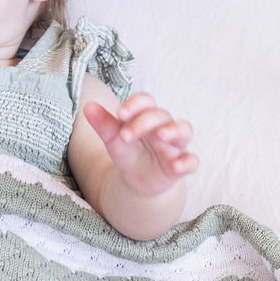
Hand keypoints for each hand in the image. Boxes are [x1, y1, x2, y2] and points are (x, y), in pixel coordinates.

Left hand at [82, 93, 197, 196]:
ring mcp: (174, 145)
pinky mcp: (180, 165)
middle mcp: (163, 126)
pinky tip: (178, 165)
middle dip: (144, 122)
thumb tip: (88, 106)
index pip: (146, 101)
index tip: (120, 114)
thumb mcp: (113, 139)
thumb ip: (103, 124)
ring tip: (161, 136)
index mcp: (145, 116)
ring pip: (184, 130)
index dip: (135, 104)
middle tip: (125, 135)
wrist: (136, 179)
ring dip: (174, 131)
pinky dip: (188, 162)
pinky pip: (192, 160)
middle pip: (161, 115)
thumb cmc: (128, 151)